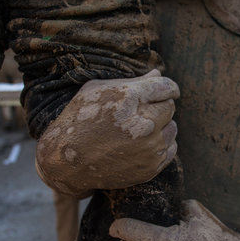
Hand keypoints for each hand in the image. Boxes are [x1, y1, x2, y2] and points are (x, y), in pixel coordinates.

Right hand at [36, 69, 179, 196]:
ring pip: (172, 128)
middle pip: (169, 107)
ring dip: (161, 126)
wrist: (67, 163)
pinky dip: (160, 145)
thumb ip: (133, 81)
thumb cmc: (79, 119)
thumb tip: (158, 73)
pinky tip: (142, 144)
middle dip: (158, 106)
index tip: (166, 90)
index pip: (166, 86)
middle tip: (140, 112)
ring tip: (138, 129)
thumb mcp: (98, 90)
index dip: (168, 87)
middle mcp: (143, 124)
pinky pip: (170, 149)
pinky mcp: (150, 168)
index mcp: (129, 99)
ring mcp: (148, 149)